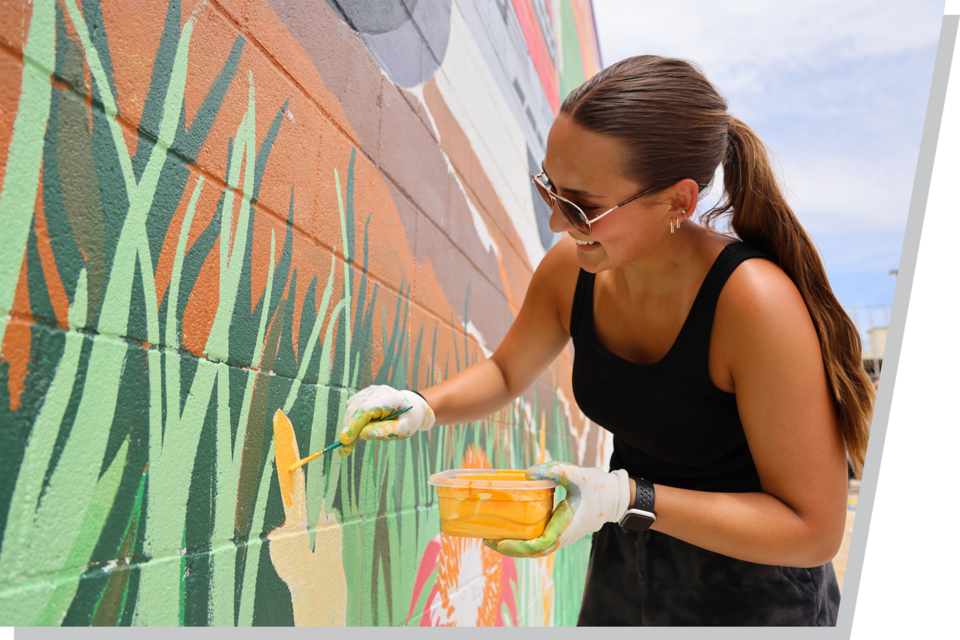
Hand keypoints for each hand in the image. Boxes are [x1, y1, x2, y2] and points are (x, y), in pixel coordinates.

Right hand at [337, 385, 434, 455]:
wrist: (411, 407)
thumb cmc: (408, 419)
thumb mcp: (404, 429)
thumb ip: (386, 431)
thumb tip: (362, 434)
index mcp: (391, 398)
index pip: (366, 409)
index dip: (354, 424)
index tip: (346, 440)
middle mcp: (378, 390)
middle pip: (356, 409)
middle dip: (348, 429)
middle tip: (344, 450)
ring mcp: (370, 390)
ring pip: (351, 408)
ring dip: (349, 426)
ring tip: (351, 444)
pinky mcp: (364, 394)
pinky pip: (352, 408)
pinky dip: (352, 420)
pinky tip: (359, 428)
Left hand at [483, 462, 629, 557]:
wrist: (616, 497)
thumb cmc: (599, 487)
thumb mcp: (578, 475)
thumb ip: (555, 471)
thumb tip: (529, 473)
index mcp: (566, 526)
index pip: (540, 545)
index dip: (519, 546)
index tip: (500, 541)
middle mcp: (563, 536)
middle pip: (532, 552)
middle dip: (509, 548)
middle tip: (487, 539)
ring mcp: (563, 536)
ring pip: (536, 549)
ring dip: (515, 546)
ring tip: (494, 536)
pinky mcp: (562, 532)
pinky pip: (540, 542)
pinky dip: (524, 540)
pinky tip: (511, 530)